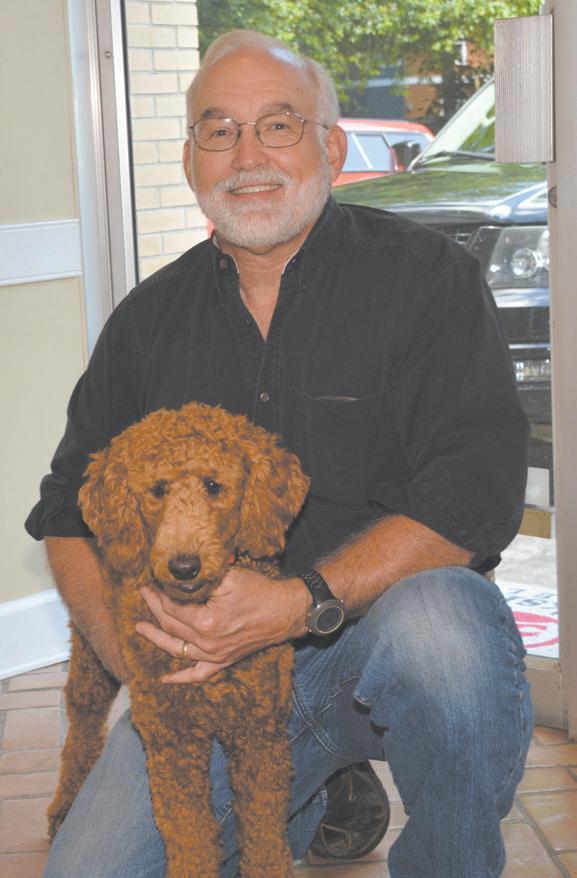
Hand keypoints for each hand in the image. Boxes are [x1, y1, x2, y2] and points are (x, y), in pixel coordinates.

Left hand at [135, 568, 310, 682]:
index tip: (152, 583)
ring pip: (176, 649)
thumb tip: (178, 576)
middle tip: (144, 594)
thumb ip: (201, 578)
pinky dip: (180, 678)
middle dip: (154, 608)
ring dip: (156, 638)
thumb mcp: (229, 577)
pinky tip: (164, 679)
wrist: (285, 611)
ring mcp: (214, 656)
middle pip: (171, 626)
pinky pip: (198, 675)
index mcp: (206, 622)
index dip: (160, 594)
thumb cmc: (259, 591)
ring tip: (140, 628)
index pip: (172, 607)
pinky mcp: (223, 661)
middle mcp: (207, 643)